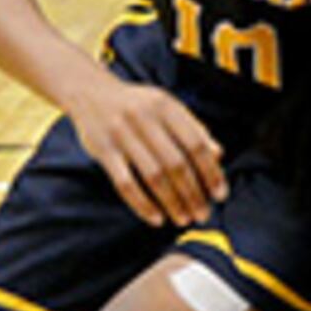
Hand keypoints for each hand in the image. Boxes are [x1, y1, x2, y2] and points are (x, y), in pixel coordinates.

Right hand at [68, 72, 228, 225]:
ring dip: (172, 202)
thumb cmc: (138, 105)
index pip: (196, 145)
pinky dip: (142, 204)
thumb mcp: (167, 107)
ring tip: (184, 219)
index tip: (221, 195)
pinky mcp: (103, 150)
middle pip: (176, 164)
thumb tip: (218, 155)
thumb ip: (193, 128)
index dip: (211, 172)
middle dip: (193, 194)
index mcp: (166, 107)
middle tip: (203, 214)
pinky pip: (125, 183)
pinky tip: (156, 218)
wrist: (89, 91)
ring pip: (153, 176)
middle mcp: (145, 118)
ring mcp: (122, 134)